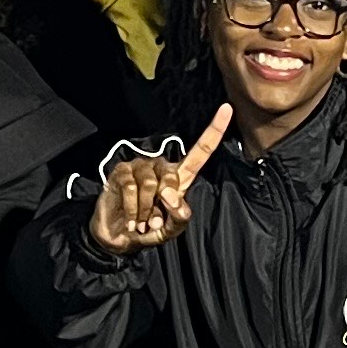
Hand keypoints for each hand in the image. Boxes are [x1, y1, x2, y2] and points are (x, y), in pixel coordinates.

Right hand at [91, 110, 228, 252]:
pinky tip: (131, 220)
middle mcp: (161, 167)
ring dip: (145, 211)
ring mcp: (139, 167)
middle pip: (171, 176)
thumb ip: (180, 218)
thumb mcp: (170, 230)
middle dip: (163, 205)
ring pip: (149, 184)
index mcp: (180, 177)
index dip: (215, 130)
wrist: (119, 238)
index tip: (227, 109)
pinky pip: (131, 187)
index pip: (200, 151)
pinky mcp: (121, 171)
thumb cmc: (149, 230)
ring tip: (141, 222)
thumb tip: (174, 199)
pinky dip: (132, 209)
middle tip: (154, 222)